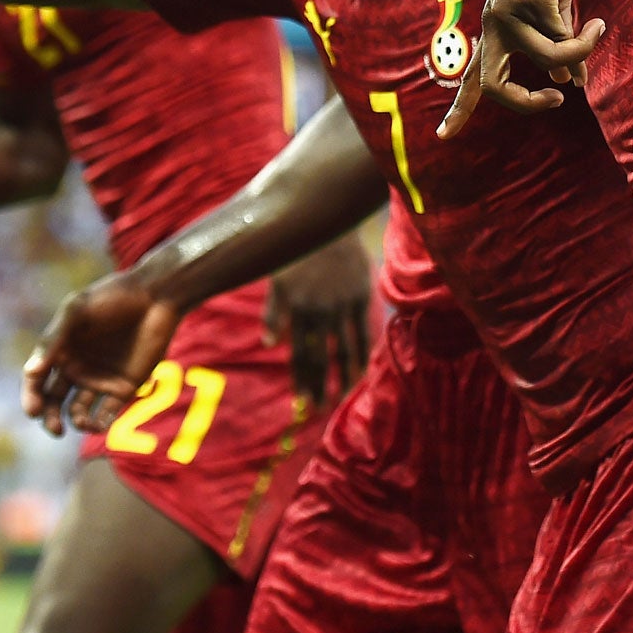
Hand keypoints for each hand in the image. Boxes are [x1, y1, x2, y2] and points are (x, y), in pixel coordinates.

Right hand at [22, 272, 180, 437]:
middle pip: (54, 403)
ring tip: (85, 422)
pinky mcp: (124, 388)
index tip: (34, 411)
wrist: (154, 296)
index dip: (31, 398)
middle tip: (55, 429)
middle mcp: (76, 369)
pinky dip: (102, 423)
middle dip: (50, 418)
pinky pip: (107, 414)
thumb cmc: (111, 298)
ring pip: (79, 412)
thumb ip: (54, 339)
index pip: (36, 381)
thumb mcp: (76, 310)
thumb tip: (31, 371)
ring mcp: (99, 380)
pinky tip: (101, 423)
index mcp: (59, 352)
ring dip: (79, 422)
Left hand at [266, 231, 372, 405]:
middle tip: (318, 410)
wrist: (328, 221)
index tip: (300, 404)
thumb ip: (273, 312)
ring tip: (340, 397)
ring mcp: (342, 305)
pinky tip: (360, 372)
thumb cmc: (296, 250)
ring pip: (343, 349)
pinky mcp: (360, 296)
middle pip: (320, 357)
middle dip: (318, 385)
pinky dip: (361, 353)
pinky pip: (362, 332)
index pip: (299, 353)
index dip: (300, 379)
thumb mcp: (278, 278)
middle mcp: (320, 310)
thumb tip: (270, 345)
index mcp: (297, 307)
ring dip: (341, 377)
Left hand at [439, 0, 604, 138]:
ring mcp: (510, 12)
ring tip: (596, 34)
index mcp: (494, 28)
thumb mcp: (552, 9)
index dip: (460, 109)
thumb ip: (555, 44)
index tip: (444, 137)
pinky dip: (586, 39)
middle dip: (523, 103)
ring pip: (546, 59)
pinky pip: (563, 37)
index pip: (471, 76)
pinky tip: (598, 25)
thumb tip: (570, 84)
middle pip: (494, 84)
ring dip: (578, 57)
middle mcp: (494, 24)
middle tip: (556, 99)